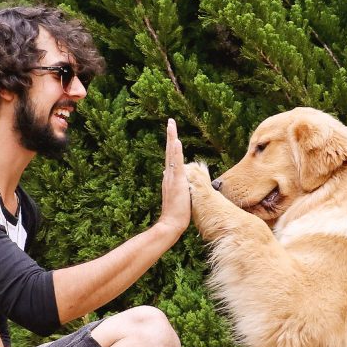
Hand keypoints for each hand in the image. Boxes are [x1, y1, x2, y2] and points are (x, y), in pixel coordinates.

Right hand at [158, 118, 190, 238]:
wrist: (171, 224)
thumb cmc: (177, 214)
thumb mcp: (178, 197)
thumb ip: (178, 188)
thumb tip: (177, 183)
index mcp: (170, 178)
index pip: (171, 158)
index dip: (172, 146)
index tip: (173, 134)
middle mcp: (168, 175)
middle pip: (169, 152)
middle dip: (170, 136)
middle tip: (170, 121)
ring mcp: (172, 178)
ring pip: (172, 155)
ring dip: (172, 139)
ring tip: (172, 125)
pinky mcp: (176, 182)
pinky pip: (177, 164)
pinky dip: (176, 152)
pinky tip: (177, 142)